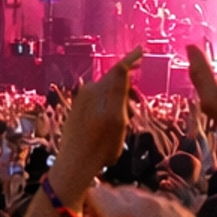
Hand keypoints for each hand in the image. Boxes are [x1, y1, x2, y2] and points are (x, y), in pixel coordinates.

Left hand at [50, 49, 141, 198]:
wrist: (75, 165)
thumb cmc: (100, 144)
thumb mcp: (116, 117)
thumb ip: (119, 90)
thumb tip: (123, 65)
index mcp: (97, 90)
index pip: (118, 70)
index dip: (131, 60)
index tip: (141, 50)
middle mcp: (87, 92)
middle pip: (113, 84)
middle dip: (127, 93)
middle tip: (135, 113)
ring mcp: (81, 103)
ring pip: (107, 97)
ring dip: (119, 106)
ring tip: (123, 127)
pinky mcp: (78, 114)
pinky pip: (99, 105)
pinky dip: (110, 112)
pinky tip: (111, 129)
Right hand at [81, 179, 216, 216]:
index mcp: (123, 215)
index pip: (96, 192)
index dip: (91, 209)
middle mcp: (147, 203)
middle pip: (118, 191)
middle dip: (111, 209)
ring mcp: (169, 206)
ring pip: (141, 198)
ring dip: (133, 212)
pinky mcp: (185, 213)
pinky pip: (160, 206)